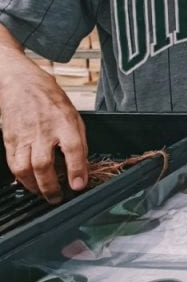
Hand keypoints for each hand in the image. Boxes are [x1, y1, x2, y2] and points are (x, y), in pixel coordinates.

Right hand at [0, 58, 87, 203]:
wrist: (19, 83)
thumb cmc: (49, 98)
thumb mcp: (73, 114)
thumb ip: (78, 139)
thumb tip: (82, 165)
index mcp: (64, 121)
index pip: (73, 148)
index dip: (76, 169)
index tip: (78, 185)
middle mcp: (42, 130)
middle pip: (44, 164)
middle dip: (51, 186)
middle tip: (58, 197)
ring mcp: (23, 136)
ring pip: (25, 168)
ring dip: (34, 186)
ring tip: (43, 194)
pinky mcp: (9, 140)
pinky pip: (13, 164)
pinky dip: (21, 178)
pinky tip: (29, 183)